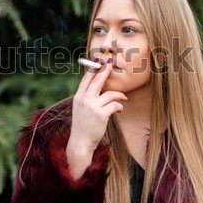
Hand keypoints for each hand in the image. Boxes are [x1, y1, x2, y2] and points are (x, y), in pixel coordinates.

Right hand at [66, 58, 127, 178]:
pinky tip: (119, 110)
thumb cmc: (82, 126)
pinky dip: (119, 106)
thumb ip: (86, 98)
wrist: (80, 143)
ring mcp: (92, 106)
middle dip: (105, 69)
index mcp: (78, 97)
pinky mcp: (101, 114)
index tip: (100, 60)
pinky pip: (115, 105)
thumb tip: (97, 88)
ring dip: (119, 95)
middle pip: (97, 80)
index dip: (93, 68)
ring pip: (109, 93)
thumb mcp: (80, 109)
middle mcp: (84, 99)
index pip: (86, 78)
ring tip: (124, 98)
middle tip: (111, 62)